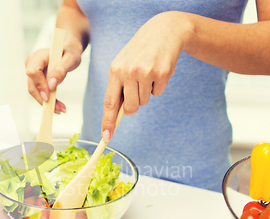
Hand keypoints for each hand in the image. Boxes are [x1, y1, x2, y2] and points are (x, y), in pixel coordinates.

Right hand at [25, 36, 82, 113]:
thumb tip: (51, 84)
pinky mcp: (35, 78)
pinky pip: (38, 91)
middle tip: (58, 109)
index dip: (40, 85)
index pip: (33, 71)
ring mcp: (32, 70)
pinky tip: (57, 105)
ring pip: (34, 90)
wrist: (68, 52)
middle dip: (44, 98)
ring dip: (46, 102)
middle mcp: (32, 62)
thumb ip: (61, 70)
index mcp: (39, 55)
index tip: (49, 95)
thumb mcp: (71, 60)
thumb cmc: (70, 53)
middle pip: (32, 84)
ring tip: (60, 109)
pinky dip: (47, 99)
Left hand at [101, 11, 193, 140]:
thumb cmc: (140, 51)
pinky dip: (159, 86)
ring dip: (147, 92)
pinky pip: (158, 93)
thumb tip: (117, 114)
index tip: (106, 136)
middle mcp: (128, 72)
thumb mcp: (123, 64)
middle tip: (137, 90)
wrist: (164, 31)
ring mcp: (145, 72)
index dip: (108, 121)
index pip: (109, 102)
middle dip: (134, 106)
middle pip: (130, 108)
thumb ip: (118, 87)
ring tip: (148, 74)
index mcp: (114, 71)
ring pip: (144, 101)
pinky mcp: (161, 73)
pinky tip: (158, 70)